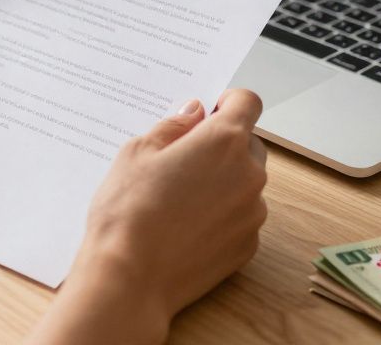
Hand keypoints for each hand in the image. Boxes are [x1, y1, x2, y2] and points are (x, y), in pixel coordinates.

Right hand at [30, 89, 268, 343]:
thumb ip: (173, 127)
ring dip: (222, 181)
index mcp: (223, 141)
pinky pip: (240, 216)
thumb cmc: (128, 213)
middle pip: (248, 144)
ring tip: (178, 199)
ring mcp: (253, 213)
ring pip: (244, 182)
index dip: (227, 102)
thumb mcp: (137, 153)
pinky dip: (221, 214)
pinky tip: (186, 226)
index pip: (247, 102)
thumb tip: (193, 114)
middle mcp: (248, 174)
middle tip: (182, 159)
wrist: (130, 278)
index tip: (208, 111)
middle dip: (222, 145)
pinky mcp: (248, 245)